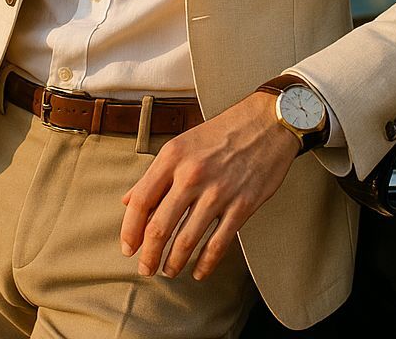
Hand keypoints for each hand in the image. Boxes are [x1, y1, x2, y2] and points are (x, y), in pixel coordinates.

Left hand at [119, 91, 298, 280]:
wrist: (266, 123)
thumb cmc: (221, 132)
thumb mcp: (181, 144)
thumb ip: (154, 173)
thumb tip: (128, 200)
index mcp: (172, 157)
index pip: (140, 201)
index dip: (129, 230)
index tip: (128, 247)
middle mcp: (192, 175)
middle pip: (159, 227)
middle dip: (148, 255)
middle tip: (145, 269)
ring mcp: (218, 192)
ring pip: (186, 240)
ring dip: (174, 262)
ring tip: (169, 270)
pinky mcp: (242, 205)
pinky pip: (218, 243)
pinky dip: (205, 263)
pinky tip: (198, 272)